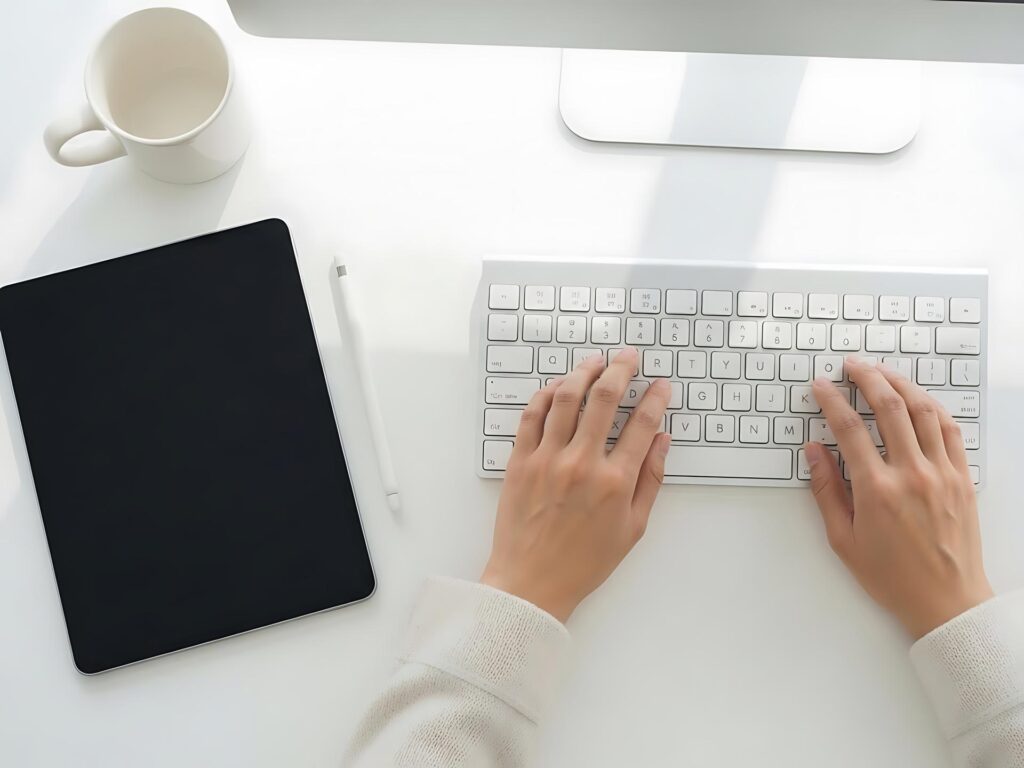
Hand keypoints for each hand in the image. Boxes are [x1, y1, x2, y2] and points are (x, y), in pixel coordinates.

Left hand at [481, 349, 671, 622]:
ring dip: (583, 372)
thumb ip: (651, 480)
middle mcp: (582, 464)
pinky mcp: (520, 462)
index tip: (660, 385)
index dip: (655, 398)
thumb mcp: (633, 528)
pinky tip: (558, 386)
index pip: (642, 424)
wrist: (531, 583)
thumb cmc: (584, 562)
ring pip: (566, 398)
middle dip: (620, 369)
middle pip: (604, 398)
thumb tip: (662, 440)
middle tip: (628, 356)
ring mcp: (547, 459)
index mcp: (615, 482)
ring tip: (594, 361)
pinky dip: (546, 394)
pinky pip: (532, 415)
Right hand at [807, 357, 992, 638]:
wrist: (946, 601)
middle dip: (867, 378)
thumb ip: (826, 490)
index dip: (831, 400)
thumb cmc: (891, 576)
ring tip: (883, 372)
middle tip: (852, 365)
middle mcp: (911, 475)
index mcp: (877, 491)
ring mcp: (941, 474)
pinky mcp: (962, 478)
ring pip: (923, 411)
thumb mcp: (843, 539)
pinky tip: (918, 399)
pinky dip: (932, 407)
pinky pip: (949, 430)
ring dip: (901, 384)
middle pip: (889, 407)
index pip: (849, 429)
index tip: (821, 385)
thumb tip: (814, 451)